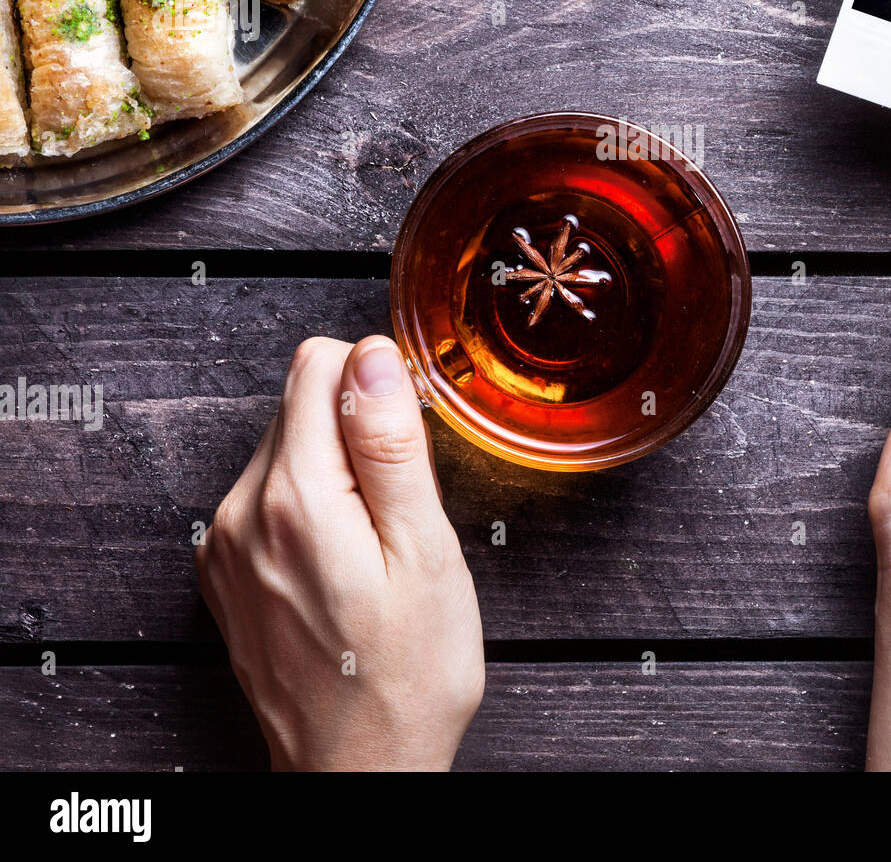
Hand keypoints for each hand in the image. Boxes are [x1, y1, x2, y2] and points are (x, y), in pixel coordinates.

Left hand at [196, 335, 483, 770]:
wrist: (355, 773)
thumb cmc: (407, 676)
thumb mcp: (424, 553)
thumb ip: (392, 446)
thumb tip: (373, 357)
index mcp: (297, 498)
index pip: (318, 363)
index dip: (377, 384)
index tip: (407, 440)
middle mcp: (242, 513)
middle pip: (301, 402)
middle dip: (358, 429)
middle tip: (400, 509)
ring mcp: (225, 545)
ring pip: (287, 446)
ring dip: (336, 469)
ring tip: (374, 543)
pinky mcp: (225, 570)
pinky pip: (269, 494)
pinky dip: (311, 504)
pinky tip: (344, 561)